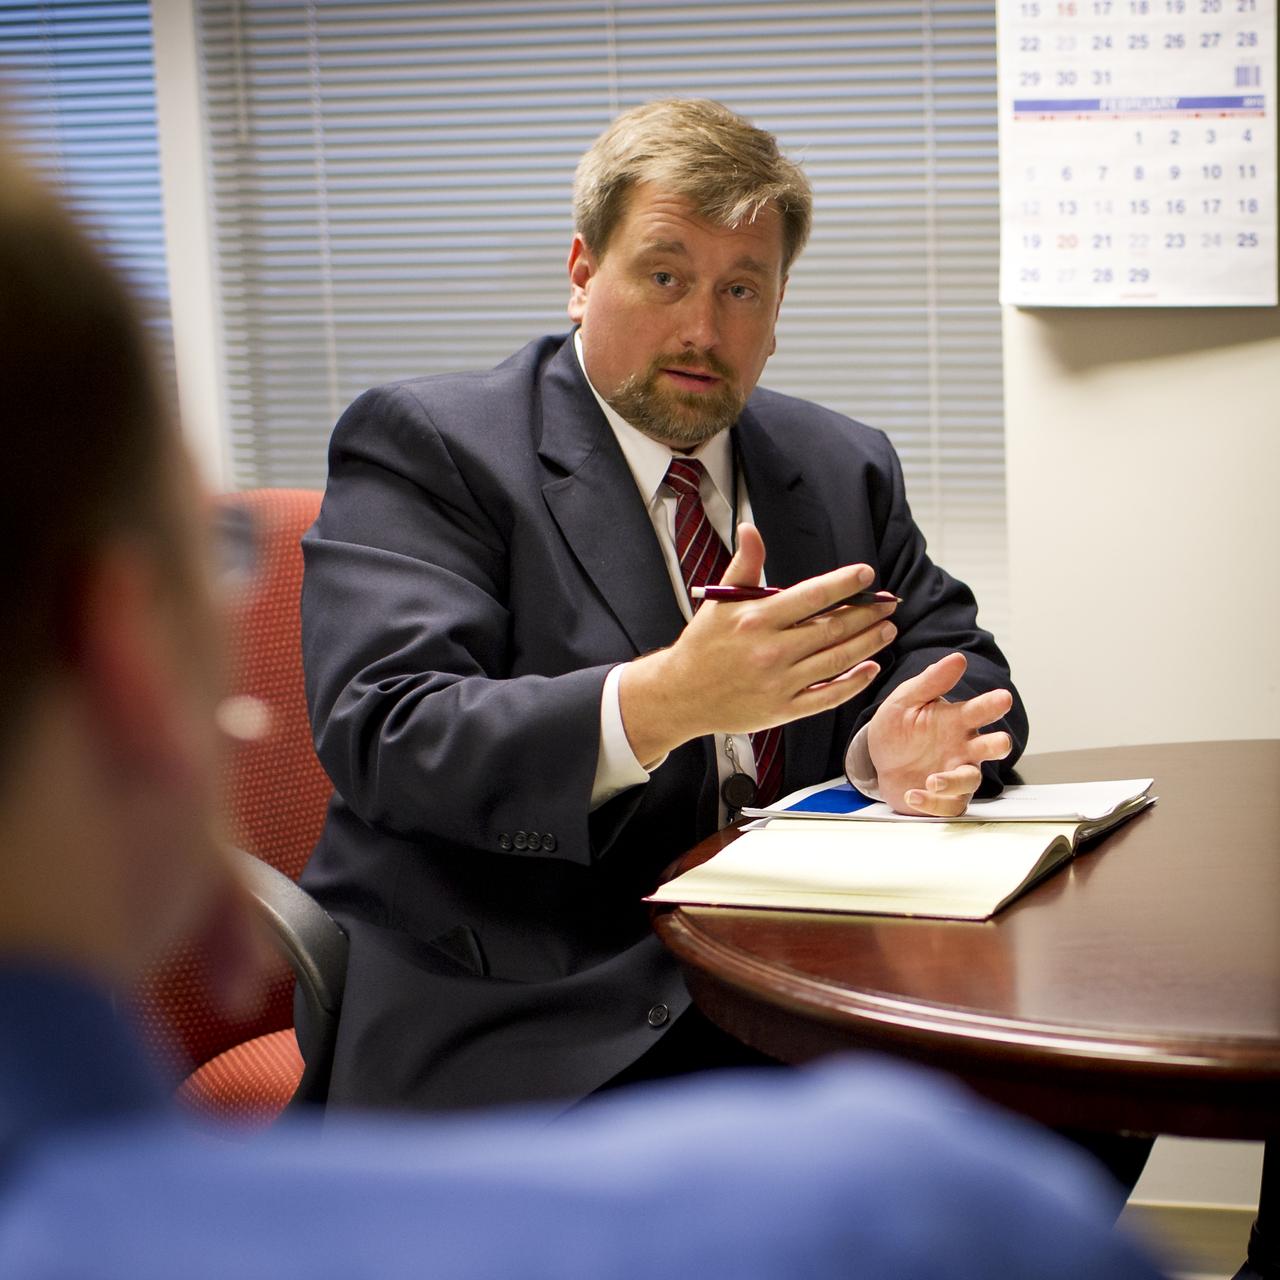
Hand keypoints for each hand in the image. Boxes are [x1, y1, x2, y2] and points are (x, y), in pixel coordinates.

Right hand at [619, 523, 897, 765]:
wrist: (681, 695)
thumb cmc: (703, 645)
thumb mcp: (719, 601)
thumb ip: (744, 566)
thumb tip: (750, 529)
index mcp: (756, 619)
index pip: (811, 596)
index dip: (844, 584)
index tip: (867, 574)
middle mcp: (770, 651)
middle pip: (832, 628)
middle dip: (867, 614)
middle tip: (888, 603)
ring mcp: (779, 683)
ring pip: (836, 661)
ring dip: (868, 643)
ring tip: (887, 629)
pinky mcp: (782, 710)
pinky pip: (827, 696)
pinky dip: (854, 683)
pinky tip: (871, 668)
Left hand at [867, 652, 1012, 815]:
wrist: (876, 759)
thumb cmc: (898, 727)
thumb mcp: (905, 701)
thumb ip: (930, 682)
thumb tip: (957, 658)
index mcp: (957, 720)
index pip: (980, 710)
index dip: (993, 704)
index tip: (1002, 698)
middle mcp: (964, 747)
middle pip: (992, 748)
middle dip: (997, 745)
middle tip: (998, 743)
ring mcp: (956, 773)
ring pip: (970, 781)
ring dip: (953, 781)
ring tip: (932, 779)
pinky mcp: (945, 798)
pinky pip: (948, 805)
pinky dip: (931, 802)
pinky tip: (912, 794)